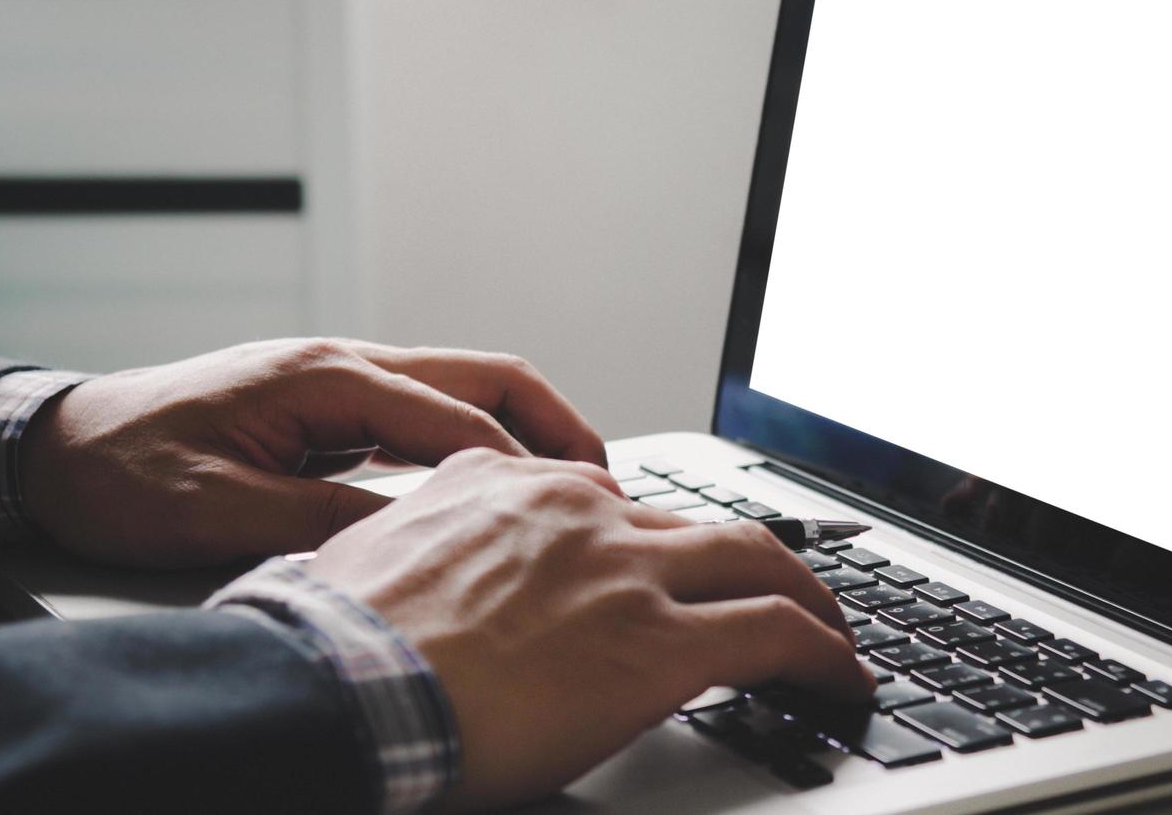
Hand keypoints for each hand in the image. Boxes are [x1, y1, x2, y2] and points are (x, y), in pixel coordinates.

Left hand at [18, 338, 608, 566]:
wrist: (58, 446)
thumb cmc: (124, 471)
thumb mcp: (219, 511)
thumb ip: (324, 522)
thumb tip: (419, 541)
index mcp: (326, 378)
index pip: (458, 420)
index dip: (523, 471)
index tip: (571, 514)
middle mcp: (345, 364)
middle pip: (484, 376)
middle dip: (555, 423)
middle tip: (605, 480)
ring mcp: (342, 380)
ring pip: (463, 389)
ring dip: (523, 431)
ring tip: (570, 485)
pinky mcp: (332, 405)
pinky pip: (428, 414)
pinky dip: (478, 443)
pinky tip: (494, 486)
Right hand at [307, 448, 874, 810]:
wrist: (332, 686)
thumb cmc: (331, 640)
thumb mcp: (370, 551)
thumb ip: (427, 535)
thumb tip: (430, 560)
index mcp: (512, 485)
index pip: (616, 502)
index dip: (656, 545)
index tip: (671, 571)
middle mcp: (582, 512)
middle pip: (700, 524)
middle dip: (753, 558)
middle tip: (781, 588)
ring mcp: (627, 571)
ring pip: (758, 561)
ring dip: (807, 596)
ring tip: (828, 630)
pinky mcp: (661, 643)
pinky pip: (777, 633)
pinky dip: (824, 652)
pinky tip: (840, 677)